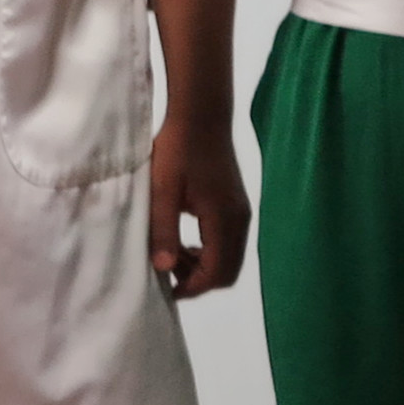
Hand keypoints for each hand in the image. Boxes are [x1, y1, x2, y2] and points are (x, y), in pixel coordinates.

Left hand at [147, 117, 251, 297]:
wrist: (200, 115)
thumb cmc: (177, 150)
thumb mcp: (162, 191)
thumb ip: (163, 230)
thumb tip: (164, 269)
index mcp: (223, 220)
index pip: (217, 272)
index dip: (192, 287)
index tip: (165, 288)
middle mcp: (239, 220)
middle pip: (227, 271)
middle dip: (198, 279)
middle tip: (166, 270)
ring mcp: (241, 212)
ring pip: (228, 257)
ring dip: (202, 265)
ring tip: (170, 253)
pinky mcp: (236, 205)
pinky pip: (227, 241)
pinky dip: (208, 250)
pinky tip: (183, 239)